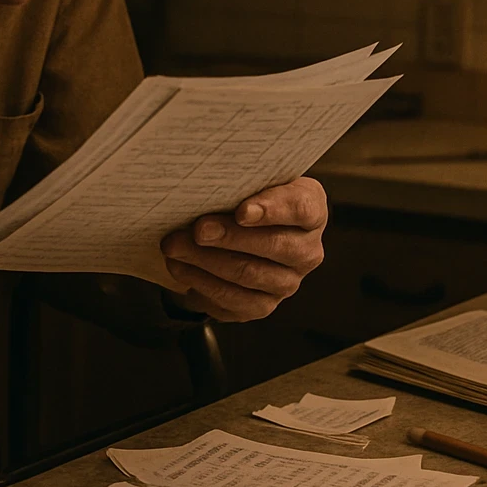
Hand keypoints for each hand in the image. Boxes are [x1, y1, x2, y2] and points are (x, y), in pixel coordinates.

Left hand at [159, 177, 326, 321]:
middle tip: (198, 230)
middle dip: (230, 237)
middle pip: (273, 245)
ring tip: (175, 247)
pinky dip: (201, 283)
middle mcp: (306, 251)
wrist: (242, 234)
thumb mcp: (252, 182)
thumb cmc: (248, 199)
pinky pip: (232, 300)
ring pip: (247, 274)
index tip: (241, 211)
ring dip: (206, 260)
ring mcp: (286, 282)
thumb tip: (203, 185)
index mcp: (311, 212)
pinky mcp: (262, 305)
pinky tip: (180, 268)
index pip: (302, 209)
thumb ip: (241, 181)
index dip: (273, 210)